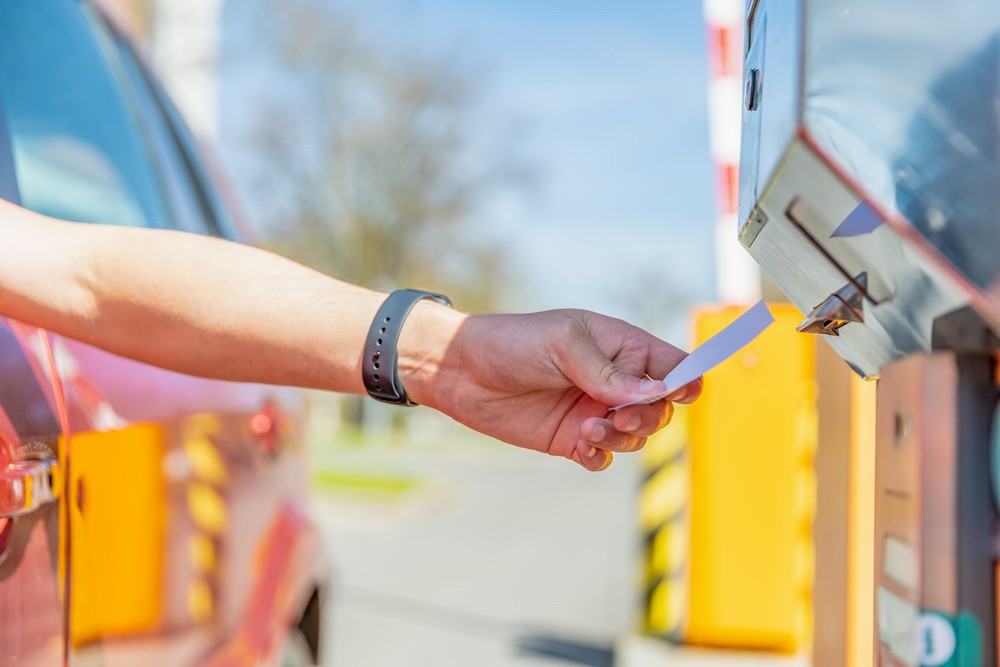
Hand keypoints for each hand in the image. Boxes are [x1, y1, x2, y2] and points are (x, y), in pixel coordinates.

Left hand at [413, 308, 700, 470]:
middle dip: (648, 417)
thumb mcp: (563, 342)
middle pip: (661, 408)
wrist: (462, 371)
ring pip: (636, 436)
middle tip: (618, 417)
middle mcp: (614, 381)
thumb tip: (655, 393)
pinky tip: (580, 446)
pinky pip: (604, 456)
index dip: (685, 381)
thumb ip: (608, 372)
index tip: (678, 393)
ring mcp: (594, 410)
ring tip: (588, 429)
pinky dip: (600, 455)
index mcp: (621, 346)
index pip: (673, 365)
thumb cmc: (513, 342)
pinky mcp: (572, 438)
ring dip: (622, 438)